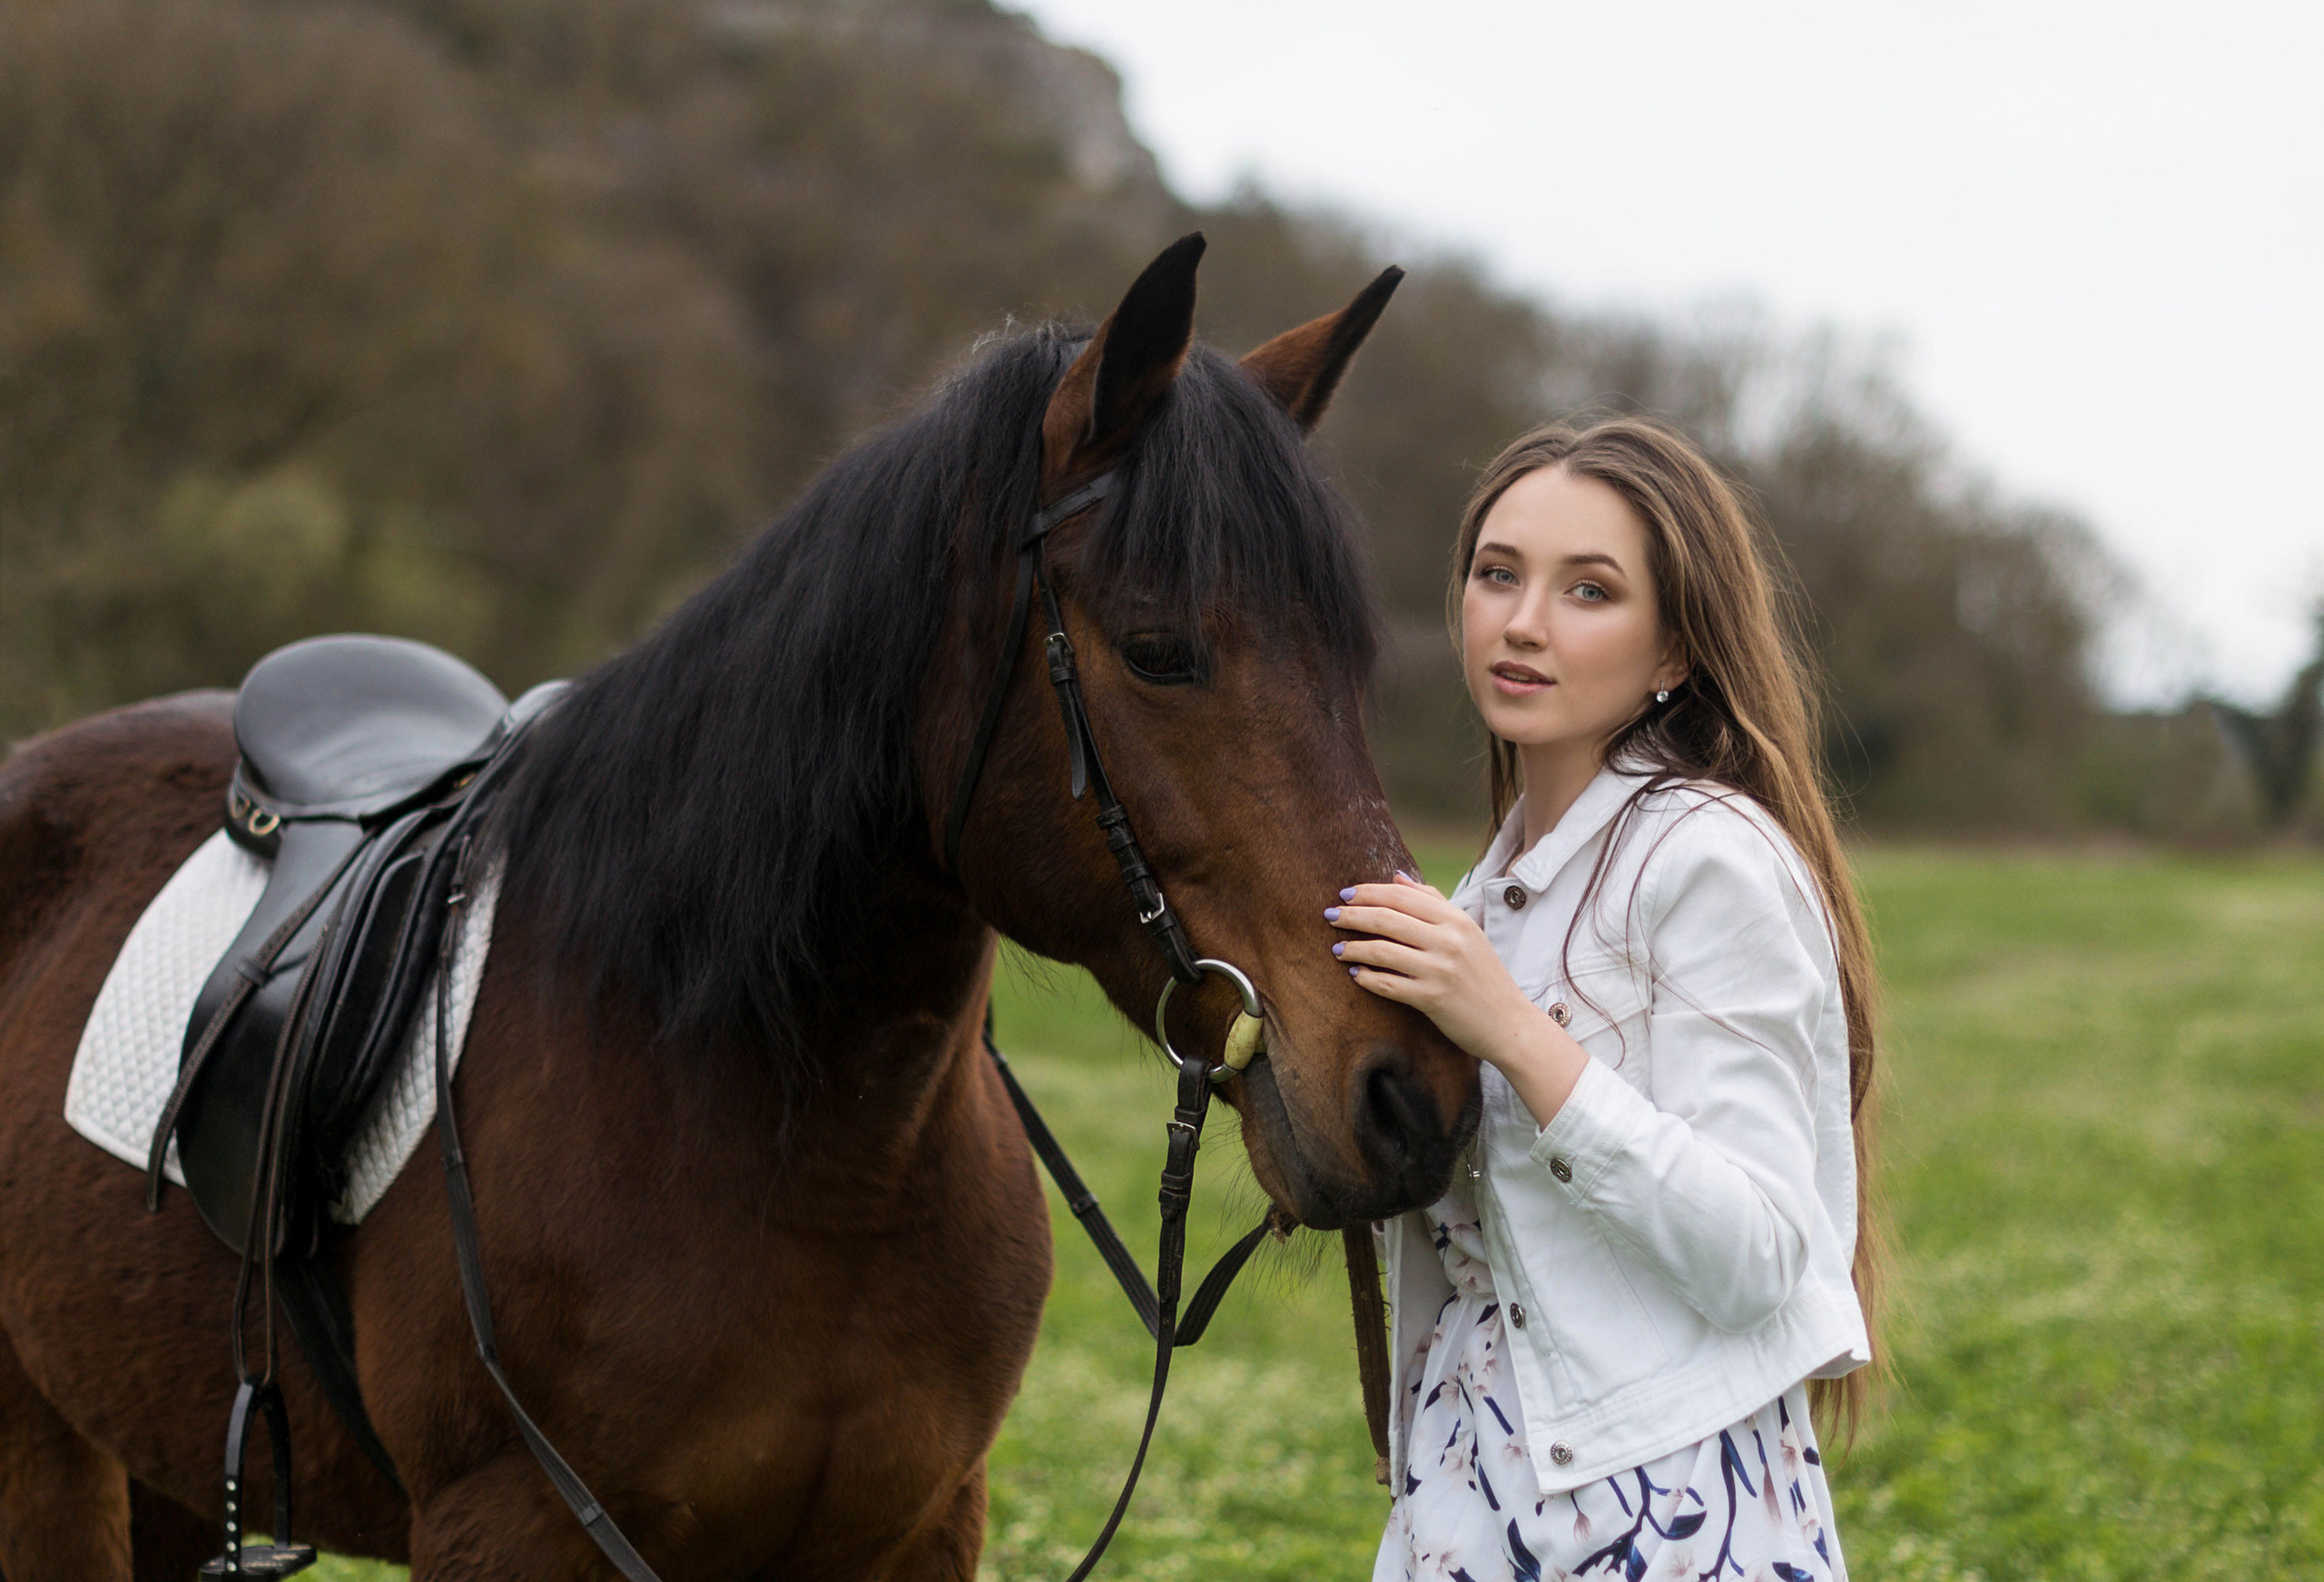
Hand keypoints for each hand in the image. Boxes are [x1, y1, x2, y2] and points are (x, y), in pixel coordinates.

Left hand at [1327, 872, 1589, 1127]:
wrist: (1508, 1022)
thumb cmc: (1483, 974)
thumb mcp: (1466, 931)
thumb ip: (1432, 901)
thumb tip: (1396, 877)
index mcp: (1456, 919)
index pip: (1401, 896)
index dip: (1367, 893)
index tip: (1344, 894)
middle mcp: (1449, 941)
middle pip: (1387, 919)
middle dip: (1352, 915)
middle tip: (1329, 915)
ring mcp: (1440, 970)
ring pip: (1383, 951)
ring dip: (1354, 948)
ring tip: (1336, 948)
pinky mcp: (1433, 999)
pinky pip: (1389, 985)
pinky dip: (1367, 979)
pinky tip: (1355, 975)